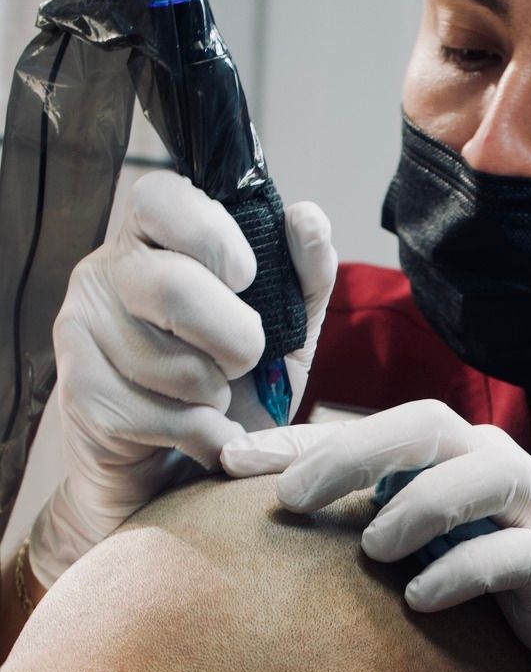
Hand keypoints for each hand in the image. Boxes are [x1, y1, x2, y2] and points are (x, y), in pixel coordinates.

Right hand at [27, 171, 334, 586]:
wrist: (177, 475)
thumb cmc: (231, 390)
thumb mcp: (282, 331)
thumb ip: (303, 276)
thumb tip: (308, 220)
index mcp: (154, 240)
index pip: (162, 196)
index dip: (213, 237)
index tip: (245, 278)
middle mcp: (107, 273)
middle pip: (175, 288)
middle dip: (236, 340)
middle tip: (242, 363)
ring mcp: (82, 331)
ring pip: (172, 363)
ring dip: (216, 398)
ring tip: (211, 401)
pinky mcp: (80, 394)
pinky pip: (159, 417)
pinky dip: (202, 436)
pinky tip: (198, 436)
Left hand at [222, 400, 530, 671]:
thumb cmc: (521, 579)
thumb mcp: (451, 539)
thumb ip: (391, 515)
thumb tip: (291, 515)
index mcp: (460, 455)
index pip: (376, 427)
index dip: (302, 440)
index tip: (230, 463)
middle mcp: (497, 466)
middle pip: (423, 429)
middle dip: (351, 455)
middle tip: (291, 498)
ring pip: (474, 478)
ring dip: (415, 509)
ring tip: (372, 550)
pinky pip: (510, 555)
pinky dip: (462, 571)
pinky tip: (422, 599)